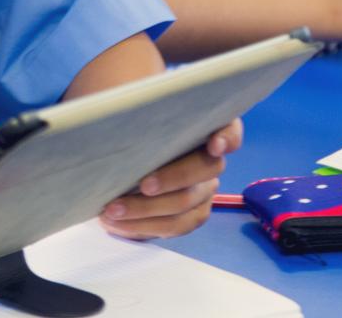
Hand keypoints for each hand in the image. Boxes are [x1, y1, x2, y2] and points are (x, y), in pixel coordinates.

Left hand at [100, 119, 243, 239]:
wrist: (122, 160)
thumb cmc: (130, 130)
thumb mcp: (132, 117)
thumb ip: (137, 116)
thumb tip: (118, 115)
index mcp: (204, 126)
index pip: (229, 129)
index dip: (227, 138)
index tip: (214, 146)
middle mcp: (211, 158)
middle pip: (205, 169)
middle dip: (173, 178)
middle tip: (143, 185)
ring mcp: (204, 188)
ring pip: (186, 203)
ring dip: (147, 209)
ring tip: (113, 210)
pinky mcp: (191, 213)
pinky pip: (176, 225)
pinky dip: (145, 226)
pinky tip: (119, 224)